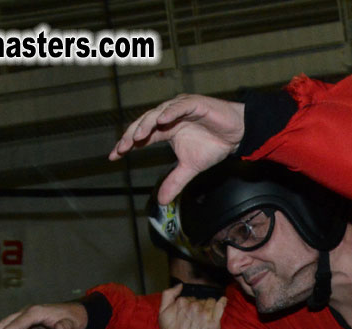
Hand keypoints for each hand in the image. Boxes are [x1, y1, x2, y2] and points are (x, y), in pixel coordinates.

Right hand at [0, 302, 88, 328]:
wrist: (78, 315)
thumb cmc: (74, 320)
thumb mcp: (72, 325)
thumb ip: (65, 327)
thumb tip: (60, 328)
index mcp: (36, 313)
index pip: (17, 323)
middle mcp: (29, 312)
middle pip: (7, 322)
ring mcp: (28, 315)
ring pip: (8, 324)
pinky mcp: (30, 321)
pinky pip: (14, 328)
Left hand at [108, 95, 245, 202]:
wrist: (237, 135)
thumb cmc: (213, 145)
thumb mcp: (190, 168)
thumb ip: (175, 181)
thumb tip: (162, 201)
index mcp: (165, 129)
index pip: (141, 136)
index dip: (127, 144)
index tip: (114, 156)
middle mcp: (169, 116)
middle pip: (144, 123)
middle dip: (131, 135)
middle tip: (122, 148)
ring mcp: (180, 108)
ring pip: (158, 113)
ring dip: (146, 123)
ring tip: (138, 136)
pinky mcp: (195, 103)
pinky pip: (179, 106)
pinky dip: (169, 112)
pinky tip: (161, 119)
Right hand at [157, 284, 226, 328]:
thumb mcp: (162, 313)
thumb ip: (168, 295)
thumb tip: (179, 285)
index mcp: (182, 302)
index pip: (191, 297)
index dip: (190, 305)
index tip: (189, 315)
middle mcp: (194, 307)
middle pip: (201, 300)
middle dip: (200, 306)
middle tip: (196, 320)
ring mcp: (205, 315)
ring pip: (210, 302)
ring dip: (209, 307)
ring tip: (205, 318)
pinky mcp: (214, 324)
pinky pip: (221, 306)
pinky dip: (222, 302)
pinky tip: (223, 301)